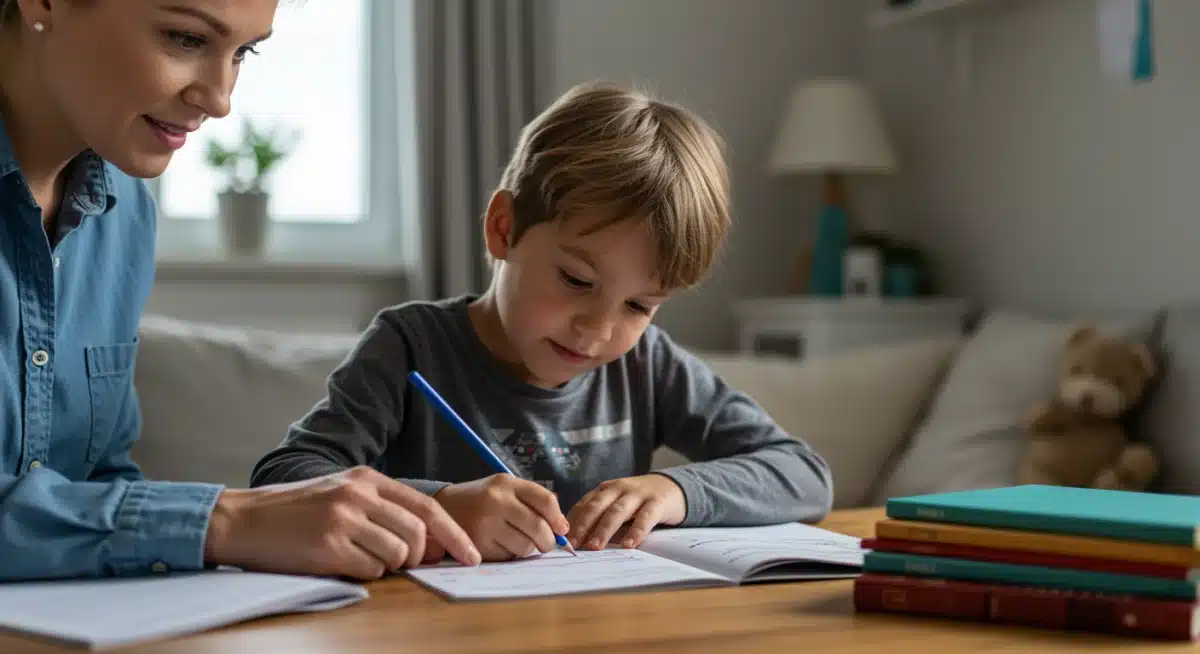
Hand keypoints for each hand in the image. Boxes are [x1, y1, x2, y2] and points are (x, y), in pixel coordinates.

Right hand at [203, 466, 480, 579]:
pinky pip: (370, 571)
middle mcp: (359, 495)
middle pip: (418, 535)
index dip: (455, 535)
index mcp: (368, 479)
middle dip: (415, 557)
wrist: (244, 520)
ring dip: (385, 565)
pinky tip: (340, 561)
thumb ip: (384, 508)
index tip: (471, 556)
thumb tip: (430, 540)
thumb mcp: (343, 493)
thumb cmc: (298, 512)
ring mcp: (344, 520)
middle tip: (396, 560)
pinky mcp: (328, 546)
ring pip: (396, 555)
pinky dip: (362, 573)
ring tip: (357, 556)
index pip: (428, 508)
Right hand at [433, 473, 568, 560]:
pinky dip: (509, 555)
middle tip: (546, 544)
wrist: (442, 509)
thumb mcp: (504, 490)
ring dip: (528, 549)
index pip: (545, 500)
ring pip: (525, 547)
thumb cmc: (482, 500)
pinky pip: (508, 557)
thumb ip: (533, 502)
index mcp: (506, 483)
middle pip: (538, 527)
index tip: (561, 529)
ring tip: (517, 541)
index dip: (558, 518)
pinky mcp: (477, 545)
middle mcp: (496, 501)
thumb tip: (562, 529)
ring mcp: (485, 524)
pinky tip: (499, 545)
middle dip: (548, 541)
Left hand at [566, 474, 685, 550]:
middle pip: (596, 507)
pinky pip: (645, 517)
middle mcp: (618, 489)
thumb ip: (599, 519)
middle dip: (583, 525)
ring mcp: (637, 494)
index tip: (560, 541)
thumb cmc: (637, 502)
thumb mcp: (616, 505)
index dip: (571, 523)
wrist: (671, 487)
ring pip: (617, 511)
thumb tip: (576, 543)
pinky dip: (636, 531)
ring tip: (595, 546)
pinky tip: (629, 544)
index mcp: (604, 491)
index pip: (583, 506)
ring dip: (604, 529)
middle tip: (573, 544)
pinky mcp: (657, 502)